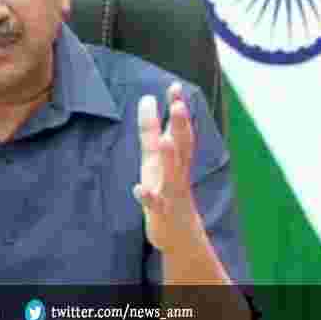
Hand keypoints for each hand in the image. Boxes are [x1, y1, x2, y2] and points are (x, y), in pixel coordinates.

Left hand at [134, 82, 204, 252]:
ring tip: (165, 140)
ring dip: (168, 157)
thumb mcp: (156, 157)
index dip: (176, 109)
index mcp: (175, 159)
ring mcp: (170, 192)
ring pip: (171, 173)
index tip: (175, 86)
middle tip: (178, 105)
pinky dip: (148, 196)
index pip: (178, 130)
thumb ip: (152, 130)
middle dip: (180, 126)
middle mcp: (176, 172)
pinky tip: (139, 189)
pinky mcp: (161, 212)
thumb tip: (148, 99)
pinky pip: (154, 204)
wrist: (179, 233)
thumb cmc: (166, 189)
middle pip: (181, 147)